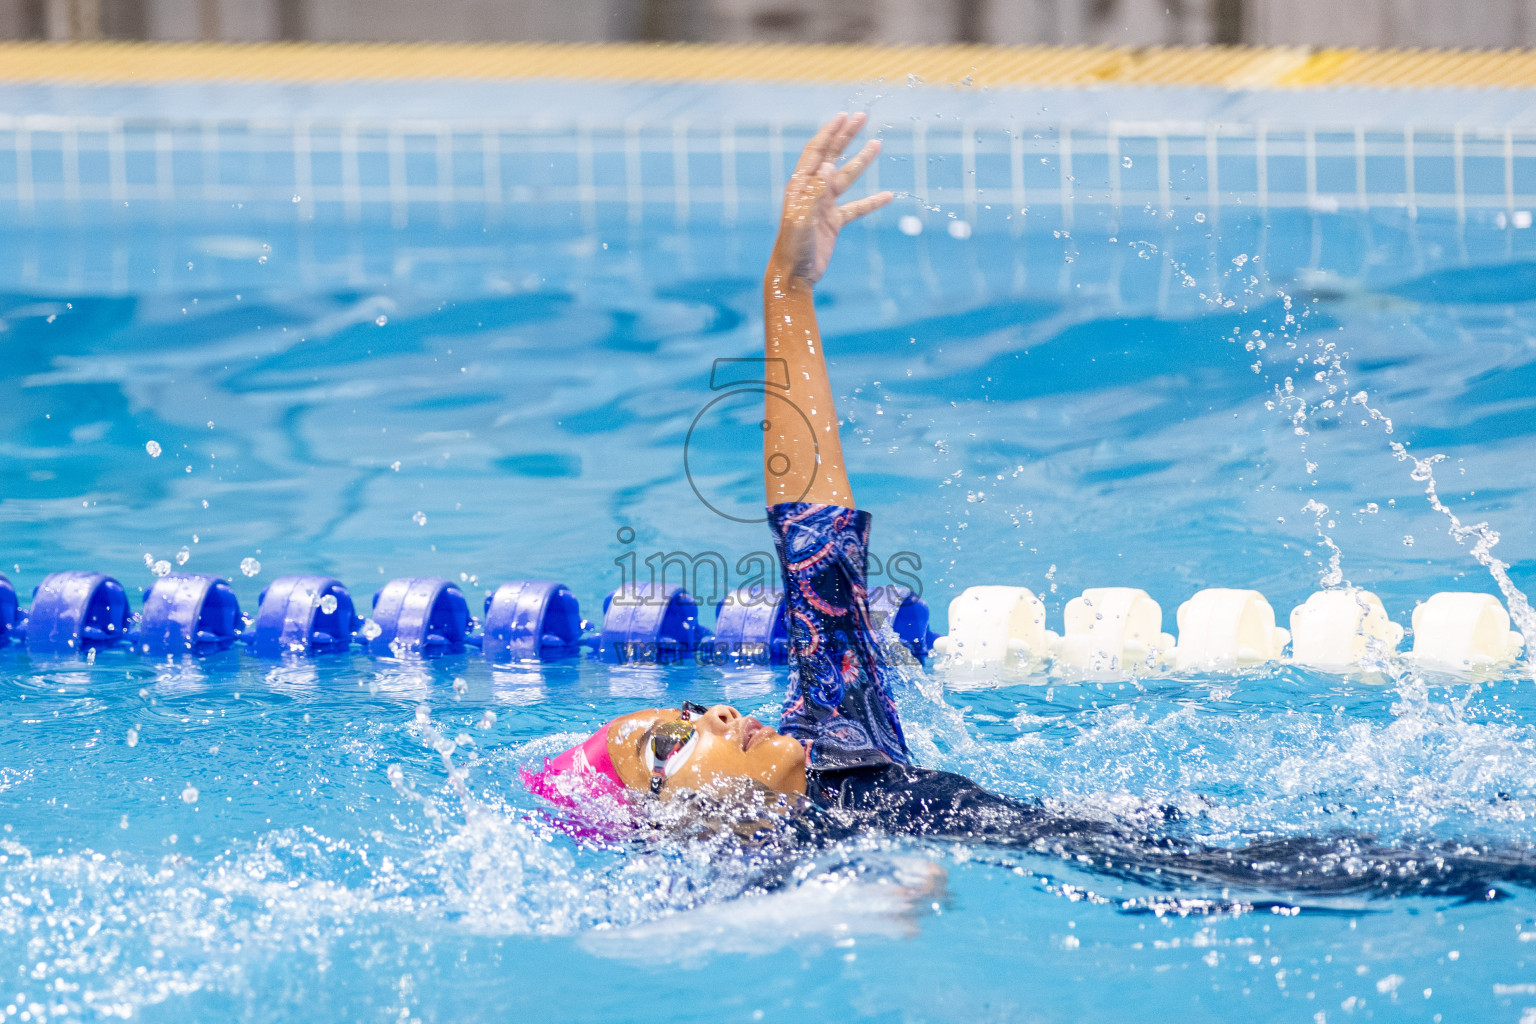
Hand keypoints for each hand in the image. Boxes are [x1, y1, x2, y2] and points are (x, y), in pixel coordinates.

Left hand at [771, 112, 893, 285]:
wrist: (793, 275)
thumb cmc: (793, 248)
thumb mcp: (802, 219)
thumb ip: (814, 193)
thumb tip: (828, 165)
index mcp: (800, 186)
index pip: (816, 151)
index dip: (829, 132)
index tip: (844, 116)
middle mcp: (812, 191)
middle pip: (831, 156)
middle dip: (846, 136)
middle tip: (862, 117)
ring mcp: (823, 206)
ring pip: (846, 178)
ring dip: (861, 161)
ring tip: (878, 144)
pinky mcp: (833, 222)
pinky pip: (856, 208)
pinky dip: (872, 201)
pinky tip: (889, 195)